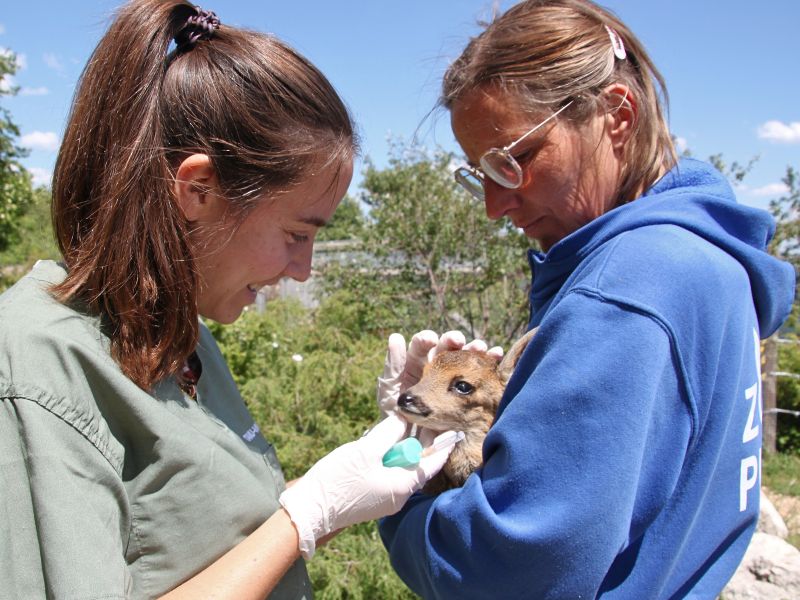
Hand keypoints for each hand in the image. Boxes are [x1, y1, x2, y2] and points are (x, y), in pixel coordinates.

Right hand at [278, 413, 454, 558]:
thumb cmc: (338, 480)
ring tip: (391, 429)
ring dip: (397, 449)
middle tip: (416, 419)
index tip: (450, 428)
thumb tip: (402, 419)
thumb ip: (388, 433)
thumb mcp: (366, 450)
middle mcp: (398, 497)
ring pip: (400, 468)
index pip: (431, 463)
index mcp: (402, 486)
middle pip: (416, 464)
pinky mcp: (372, 499)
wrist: (309, 510)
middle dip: (416, 441)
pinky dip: (385, 459)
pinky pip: (387, 475)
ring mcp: (385, 500)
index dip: (441, 444)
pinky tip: (374, 447)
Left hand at [376, 330, 502, 415]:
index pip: (422, 345)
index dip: (426, 339)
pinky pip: (478, 376)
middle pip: (446, 348)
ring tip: (482, 348)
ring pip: (464, 358)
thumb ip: (393, 365)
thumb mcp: (390, 390)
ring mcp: (452, 379)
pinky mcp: (465, 393)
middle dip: (454, 341)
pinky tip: (496, 357)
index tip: (432, 339)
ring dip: (474, 349)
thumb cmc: (395, 415)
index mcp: (415, 363)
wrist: (409, 443)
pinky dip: (489, 363)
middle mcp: (435, 366)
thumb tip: (396, 337)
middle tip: (459, 341)